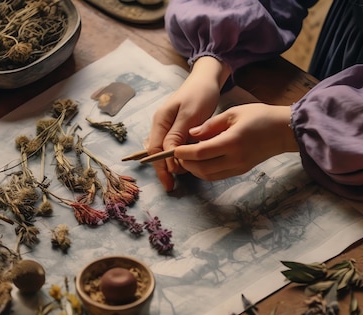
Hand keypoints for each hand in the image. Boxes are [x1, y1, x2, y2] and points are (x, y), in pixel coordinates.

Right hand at [148, 56, 230, 190]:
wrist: (207, 80)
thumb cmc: (199, 94)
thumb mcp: (189, 114)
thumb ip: (178, 134)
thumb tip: (169, 155)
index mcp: (160, 121)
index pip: (154, 149)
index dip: (160, 167)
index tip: (169, 182)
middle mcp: (161, 125)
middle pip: (157, 153)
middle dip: (164, 170)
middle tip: (173, 185)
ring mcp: (168, 127)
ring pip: (165, 152)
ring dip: (173, 164)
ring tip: (185, 175)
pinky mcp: (178, 129)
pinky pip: (174, 147)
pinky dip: (180, 157)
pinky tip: (188, 164)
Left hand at [174, 103, 297, 179]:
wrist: (283, 131)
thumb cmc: (259, 117)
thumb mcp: (233, 113)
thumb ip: (211, 125)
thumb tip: (191, 134)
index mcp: (232, 141)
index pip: (201, 152)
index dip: (184, 153)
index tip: (174, 148)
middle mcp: (235, 158)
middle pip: (202, 168)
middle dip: (185, 163)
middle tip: (177, 154)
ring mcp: (238, 167)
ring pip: (208, 175)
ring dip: (193, 169)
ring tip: (186, 158)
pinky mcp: (241, 171)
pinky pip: (217, 176)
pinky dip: (204, 171)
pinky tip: (199, 161)